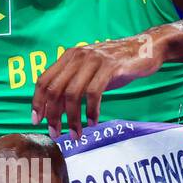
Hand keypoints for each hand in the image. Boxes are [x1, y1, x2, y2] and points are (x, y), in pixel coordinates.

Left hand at [30, 30, 165, 136]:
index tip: (36, 120)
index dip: (37, 101)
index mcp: (70, 57)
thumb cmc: (116, 65)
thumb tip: (56, 111)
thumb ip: (74, 87)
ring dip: (72, 118)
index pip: (44, 80)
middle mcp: (78, 56)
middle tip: (55, 133)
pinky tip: (93, 122)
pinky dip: (91, 111)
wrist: (146, 48)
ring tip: (76, 134)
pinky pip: (94, 93)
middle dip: (53, 115)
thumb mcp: (91, 73)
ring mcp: (94, 60)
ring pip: (73, 94)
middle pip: (55, 89)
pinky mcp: (110, 67)